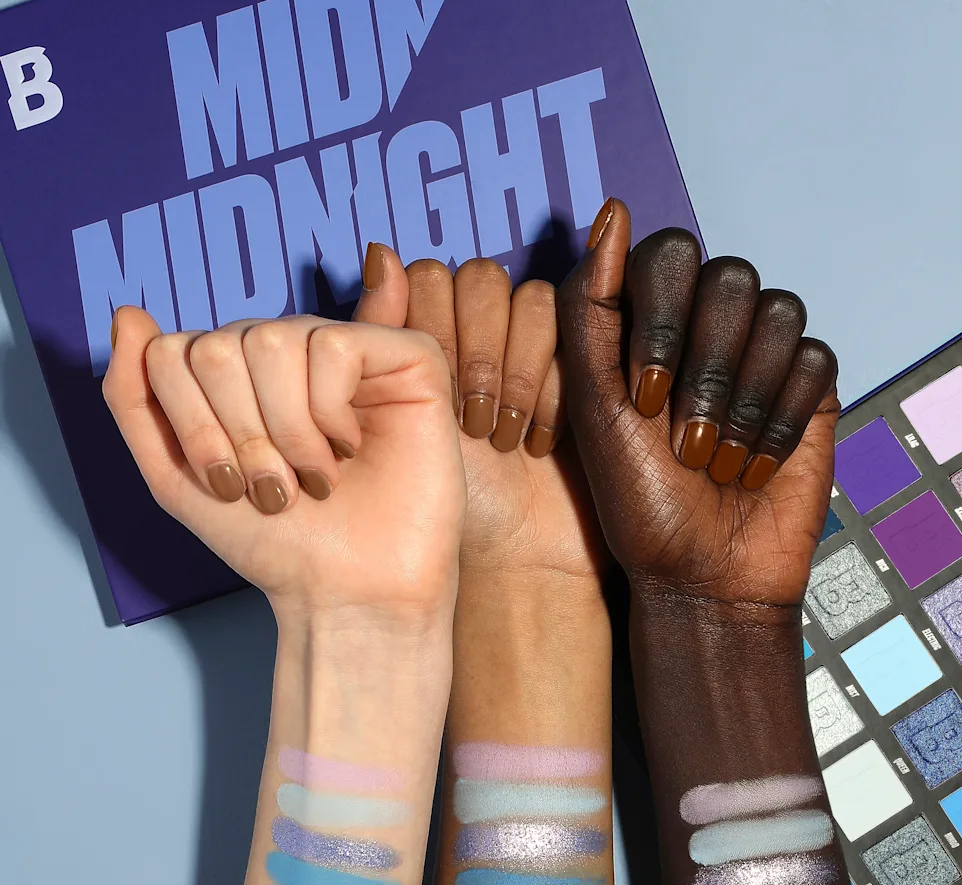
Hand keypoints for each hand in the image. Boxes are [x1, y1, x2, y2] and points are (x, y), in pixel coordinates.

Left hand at [103, 310, 464, 621]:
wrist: (351, 594)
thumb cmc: (279, 545)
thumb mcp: (176, 480)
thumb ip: (135, 398)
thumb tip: (128, 316)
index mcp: (240, 375)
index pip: (175, 352)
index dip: (193, 425)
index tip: (231, 485)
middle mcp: (291, 352)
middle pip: (219, 346)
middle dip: (237, 434)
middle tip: (275, 488)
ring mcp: (348, 351)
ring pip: (274, 340)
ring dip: (285, 430)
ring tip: (313, 477)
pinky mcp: (407, 359)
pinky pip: (334, 346)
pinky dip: (329, 413)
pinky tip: (349, 449)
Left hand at [354, 245, 603, 584]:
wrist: (507, 555)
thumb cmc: (438, 501)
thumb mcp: (390, 415)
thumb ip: (379, 335)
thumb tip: (380, 250)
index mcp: (426, 336)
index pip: (430, 275)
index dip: (433, 328)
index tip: (431, 402)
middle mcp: (479, 332)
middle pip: (480, 277)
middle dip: (476, 355)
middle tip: (472, 425)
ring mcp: (532, 348)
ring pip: (529, 298)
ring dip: (513, 373)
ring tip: (501, 439)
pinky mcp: (580, 369)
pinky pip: (570, 332)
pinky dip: (548, 391)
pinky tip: (537, 443)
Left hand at [558, 200, 839, 607]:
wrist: (699, 576)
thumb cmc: (637, 501)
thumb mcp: (592, 408)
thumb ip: (590, 309)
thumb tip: (612, 211)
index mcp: (648, 322)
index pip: (669, 255)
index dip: (662, 323)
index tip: (645, 399)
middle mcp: (708, 325)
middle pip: (729, 278)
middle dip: (706, 369)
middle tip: (685, 443)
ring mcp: (763, 353)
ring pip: (779, 312)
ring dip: (743, 401)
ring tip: (718, 462)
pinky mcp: (812, 387)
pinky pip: (815, 358)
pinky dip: (781, 419)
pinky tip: (756, 466)